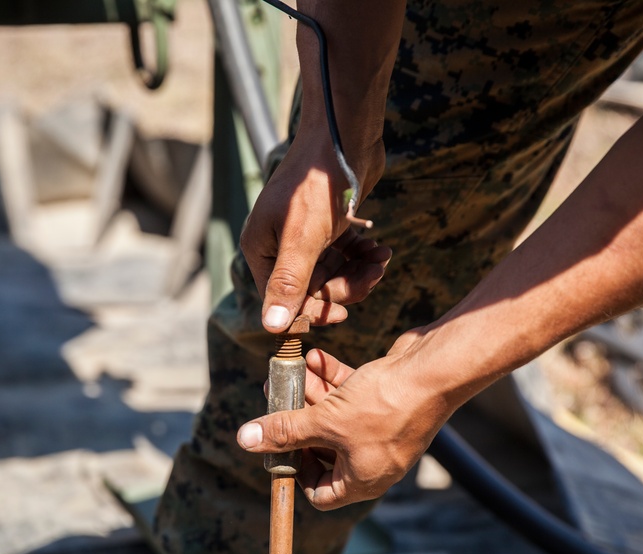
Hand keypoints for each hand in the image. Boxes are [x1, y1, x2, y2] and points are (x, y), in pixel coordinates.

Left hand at [237, 331, 455, 509]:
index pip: (320, 493)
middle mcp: (373, 460)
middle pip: (323, 449)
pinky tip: (316, 357)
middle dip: (297, 422)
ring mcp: (381, 431)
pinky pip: (352, 397)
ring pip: (335, 418)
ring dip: (311, 395)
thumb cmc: (385, 406)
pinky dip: (334, 380)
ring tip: (288, 372)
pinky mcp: (387, 403)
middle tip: (274, 398)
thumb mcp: (325, 421)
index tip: (278, 444)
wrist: (435, 371)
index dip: (294, 471)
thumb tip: (246, 441)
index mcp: (362, 480)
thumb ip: (285, 431)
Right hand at [240, 136, 390, 332]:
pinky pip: (344, 255)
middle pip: (312, 289)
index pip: (284, 301)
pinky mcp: (326, 225)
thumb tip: (271, 328)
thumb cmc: (317, 185)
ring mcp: (303, 236)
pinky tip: (380, 247)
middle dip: (345, 286)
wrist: (343, 136)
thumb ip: (288, 284)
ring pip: (332, 274)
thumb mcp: (303, 239)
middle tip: (374, 274)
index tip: (344, 313)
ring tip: (381, 259)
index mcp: (261, 250)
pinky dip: (362, 255)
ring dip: (359, 271)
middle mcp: (277, 246)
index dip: (314, 311)